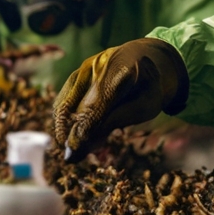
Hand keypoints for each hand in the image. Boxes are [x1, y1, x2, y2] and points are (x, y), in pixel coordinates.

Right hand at [53, 38, 188, 161]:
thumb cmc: (148, 87)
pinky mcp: (77, 73)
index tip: (73, 153)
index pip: (98, 103)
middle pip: (79, 105)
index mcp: (123, 69)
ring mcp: (85, 66)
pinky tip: (78, 130)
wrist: (146, 58)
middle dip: (74, 133)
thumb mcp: (145, 106)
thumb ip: (117, 120)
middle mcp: (100, 64)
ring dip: (68, 127)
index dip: (84, 129)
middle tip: (73, 157)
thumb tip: (83, 143)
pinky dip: (67, 118)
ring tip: (79, 144)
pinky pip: (64, 99)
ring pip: (66, 103)